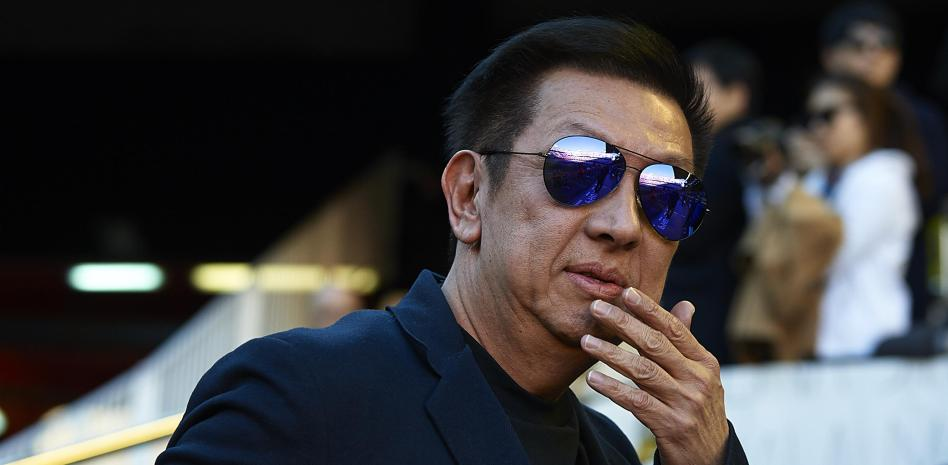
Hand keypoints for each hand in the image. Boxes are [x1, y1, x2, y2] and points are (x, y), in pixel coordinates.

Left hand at [580, 288, 728, 464]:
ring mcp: (685, 403)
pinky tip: (594, 378)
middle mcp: (698, 379)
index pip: (674, 329)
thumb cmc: (698, 408)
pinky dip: (613, 388)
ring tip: (586, 342)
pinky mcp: (671, 425)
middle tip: (597, 308)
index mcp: (704, 362)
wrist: (711, 457)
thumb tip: (685, 304)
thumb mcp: (700, 375)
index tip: (626, 292)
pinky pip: (636, 402)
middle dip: (624, 324)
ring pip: (643, 372)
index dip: (650, 309)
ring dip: (611, 354)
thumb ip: (686, 342)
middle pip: (655, 345)